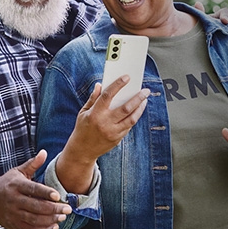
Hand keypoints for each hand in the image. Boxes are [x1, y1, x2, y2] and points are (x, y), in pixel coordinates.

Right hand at [0, 149, 70, 228]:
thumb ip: (32, 164)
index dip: (46, 193)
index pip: (33, 189)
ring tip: (63, 217)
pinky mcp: (13, 224)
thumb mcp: (17, 171)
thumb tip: (44, 152)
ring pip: (34, 219)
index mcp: (16, 185)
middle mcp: (14, 200)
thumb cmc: (7, 183)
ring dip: (50, 220)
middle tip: (68, 209)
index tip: (58, 195)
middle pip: (36, 206)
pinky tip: (54, 226)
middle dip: (53, 209)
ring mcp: (13, 214)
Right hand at [58, 76, 149, 192]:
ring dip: (140, 108)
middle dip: (137, 98)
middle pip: (125, 108)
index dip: (118, 85)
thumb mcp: (83, 112)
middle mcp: (105, 123)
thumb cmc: (83, 128)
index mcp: (95, 114)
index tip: (126, 77)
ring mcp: (112, 132)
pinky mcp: (117, 139)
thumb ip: (93, 98)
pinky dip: (134, 117)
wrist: (82, 150)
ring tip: (145, 100)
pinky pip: (129, 126)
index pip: (107, 96)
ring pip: (131, 118)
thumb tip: (100, 85)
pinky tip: (138, 110)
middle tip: (145, 90)